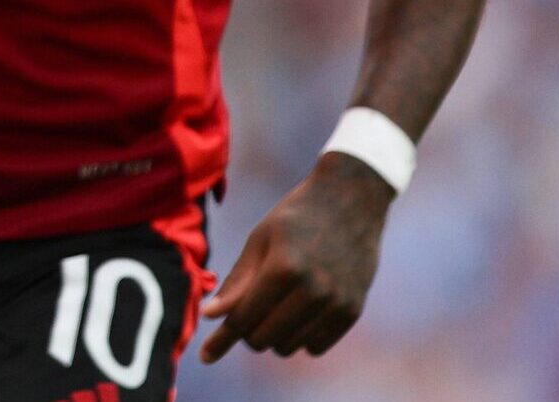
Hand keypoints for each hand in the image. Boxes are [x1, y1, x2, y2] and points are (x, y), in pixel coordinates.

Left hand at [200, 152, 392, 361]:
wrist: (351, 200)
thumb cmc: (295, 217)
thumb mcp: (259, 241)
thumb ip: (237, 282)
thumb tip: (210, 316)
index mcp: (283, 268)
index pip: (243, 318)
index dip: (221, 339)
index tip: (205, 357)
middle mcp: (312, 290)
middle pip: (264, 339)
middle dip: (247, 333)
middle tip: (245, 314)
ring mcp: (336, 302)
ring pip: (289, 347)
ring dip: (274, 336)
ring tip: (273, 307)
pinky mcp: (353, 311)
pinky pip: (316, 347)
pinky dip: (300, 338)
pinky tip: (297, 314)